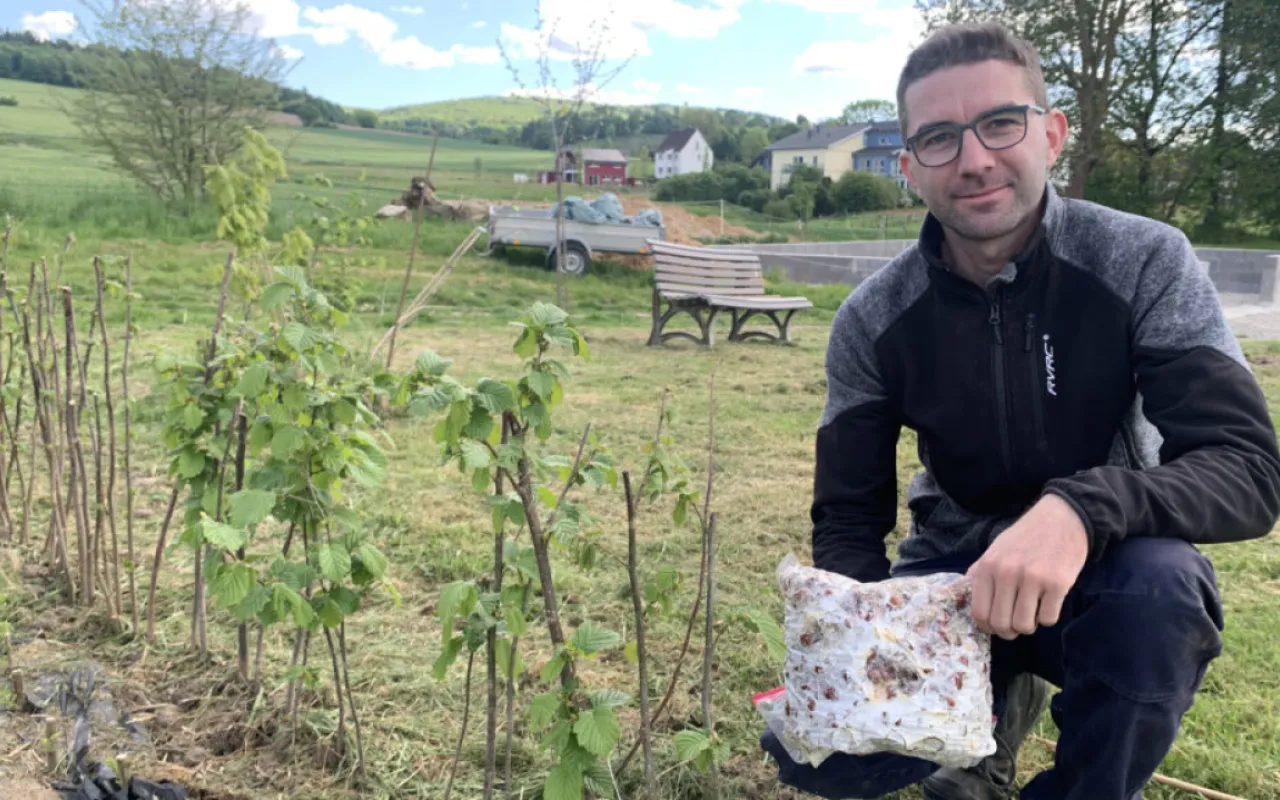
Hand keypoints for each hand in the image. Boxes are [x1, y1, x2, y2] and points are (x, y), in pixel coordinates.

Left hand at [966, 494, 1087, 639]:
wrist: (1062, 519)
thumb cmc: (1026, 537)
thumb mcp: (995, 549)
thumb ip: (979, 572)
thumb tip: (963, 593)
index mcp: (988, 566)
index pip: (979, 613)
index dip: (988, 627)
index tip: (997, 626)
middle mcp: (1007, 573)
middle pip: (1001, 624)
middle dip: (1009, 631)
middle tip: (1017, 624)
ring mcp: (1032, 579)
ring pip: (1024, 625)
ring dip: (1029, 625)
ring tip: (1033, 611)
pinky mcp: (1057, 583)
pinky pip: (1048, 619)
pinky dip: (1048, 617)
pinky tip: (1049, 602)